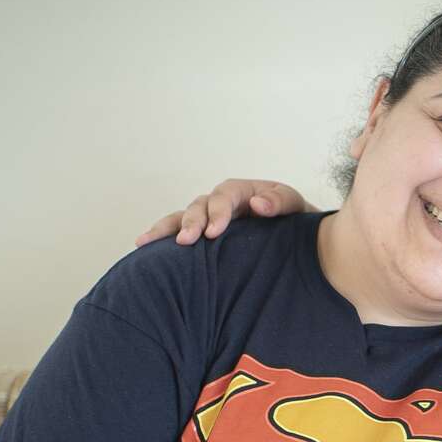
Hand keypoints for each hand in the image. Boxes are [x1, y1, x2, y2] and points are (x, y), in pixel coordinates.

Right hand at [135, 178, 308, 246]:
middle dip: (190, 222)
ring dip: (166, 229)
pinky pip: (181, 234)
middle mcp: (221, 202)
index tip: (213, 233)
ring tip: (145, 242)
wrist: (297, 234)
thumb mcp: (293, 205)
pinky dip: (164, 240)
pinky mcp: (205, 236)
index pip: (224, 196)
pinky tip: (144, 249)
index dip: (217, 212)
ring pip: (183, 218)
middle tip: (185, 241)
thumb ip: (279, 202)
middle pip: (199, 206)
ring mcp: (210, 218)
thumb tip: (258, 204)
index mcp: (242, 192)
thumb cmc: (294, 218)